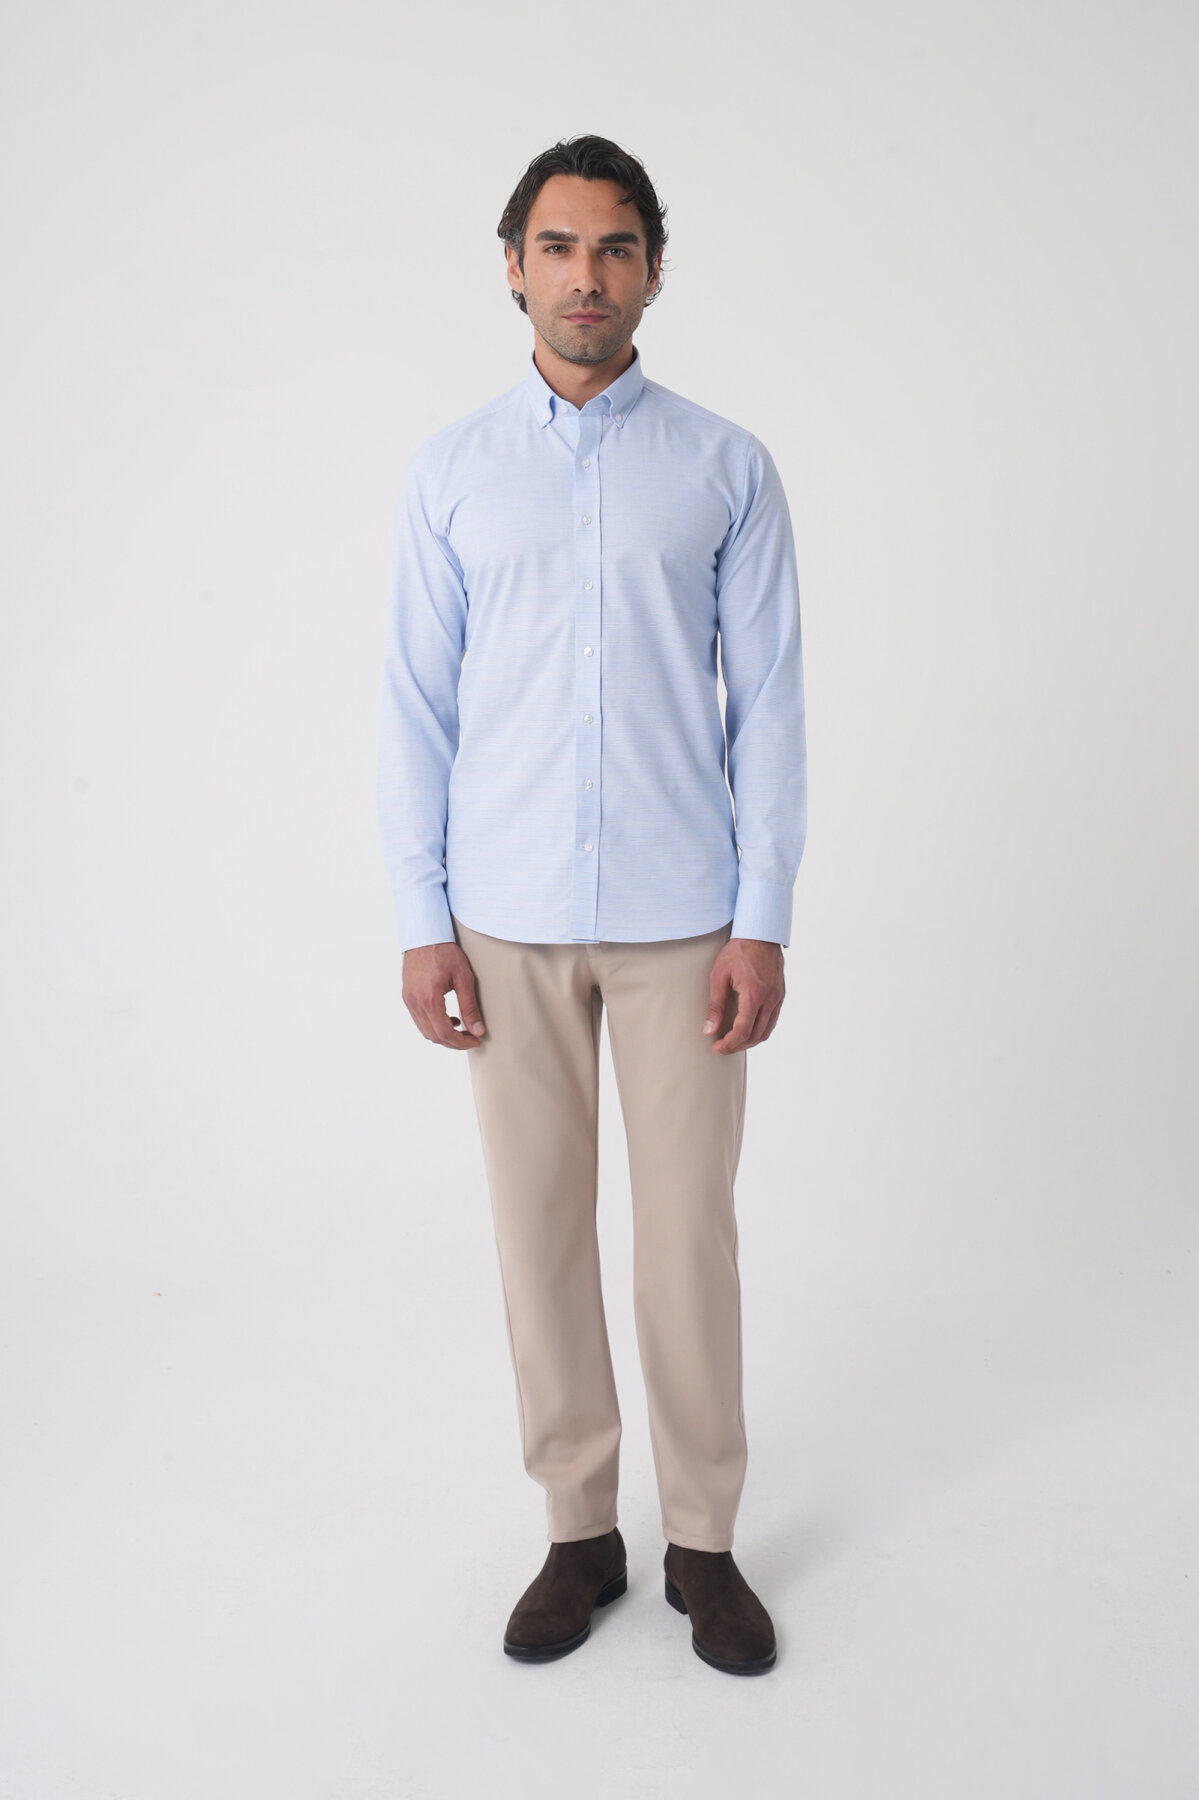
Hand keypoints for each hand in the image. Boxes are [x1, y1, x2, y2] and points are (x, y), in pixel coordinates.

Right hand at [402, 941, 485, 1048]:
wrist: (424, 934)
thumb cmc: (445, 952)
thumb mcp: (464, 978)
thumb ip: (470, 1007)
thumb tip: (478, 1030)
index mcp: (429, 998)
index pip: (444, 1033)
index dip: (461, 1042)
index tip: (476, 1040)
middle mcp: (415, 1002)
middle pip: (433, 1036)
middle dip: (453, 1042)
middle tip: (471, 1038)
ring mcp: (408, 1000)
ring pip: (425, 1030)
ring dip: (443, 1035)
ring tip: (461, 1029)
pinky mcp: (407, 996)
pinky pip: (420, 1020)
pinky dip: (434, 1025)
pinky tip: (448, 1018)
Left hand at [702, 937, 784, 1053]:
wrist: (760, 933)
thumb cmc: (737, 951)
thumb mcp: (719, 976)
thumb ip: (715, 1005)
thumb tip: (709, 1029)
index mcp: (754, 995)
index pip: (742, 1031)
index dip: (729, 1044)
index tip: (716, 1048)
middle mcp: (770, 999)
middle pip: (756, 1035)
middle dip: (738, 1046)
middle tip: (722, 1047)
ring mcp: (777, 997)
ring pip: (766, 1031)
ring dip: (750, 1040)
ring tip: (733, 1041)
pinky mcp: (780, 994)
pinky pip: (772, 1020)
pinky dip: (760, 1030)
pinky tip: (747, 1028)